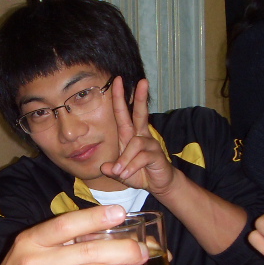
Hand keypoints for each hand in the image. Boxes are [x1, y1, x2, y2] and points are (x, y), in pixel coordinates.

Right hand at [0, 205, 147, 264]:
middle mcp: (33, 262)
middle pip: (87, 251)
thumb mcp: (29, 255)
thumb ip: (60, 245)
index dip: (95, 217)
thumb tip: (106, 237)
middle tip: (143, 254)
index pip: (66, 224)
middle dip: (123, 251)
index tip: (121, 213)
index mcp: (30, 241)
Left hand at [100, 78, 176, 194]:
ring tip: (121, 172)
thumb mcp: (121, 173)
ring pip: (135, 143)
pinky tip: (127, 174)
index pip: (123, 113)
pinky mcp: (157, 154)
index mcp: (129, 135)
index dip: (120, 97)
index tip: (117, 80)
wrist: (158, 184)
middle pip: (140, 113)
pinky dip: (132, 166)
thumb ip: (113, 170)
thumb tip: (105, 167)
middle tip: (143, 81)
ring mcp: (150, 144)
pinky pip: (141, 157)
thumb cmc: (139, 173)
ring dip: (125, 159)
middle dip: (140, 98)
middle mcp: (141, 135)